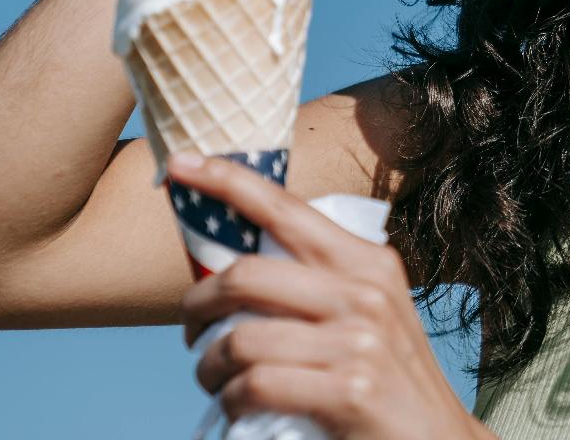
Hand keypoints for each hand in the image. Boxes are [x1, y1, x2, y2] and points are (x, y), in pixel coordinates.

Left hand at [166, 153, 491, 439]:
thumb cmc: (387, 376)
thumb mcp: (368, 312)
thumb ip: (320, 283)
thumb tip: (237, 266)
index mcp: (367, 260)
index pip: (286, 207)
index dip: (228, 181)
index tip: (182, 165)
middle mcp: (364, 291)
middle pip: (247, 274)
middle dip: (197, 301)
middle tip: (190, 327)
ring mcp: (358, 341)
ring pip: (241, 338)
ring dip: (208, 365)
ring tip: (212, 376)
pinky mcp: (348, 391)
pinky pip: (255, 385)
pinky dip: (231, 399)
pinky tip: (237, 403)